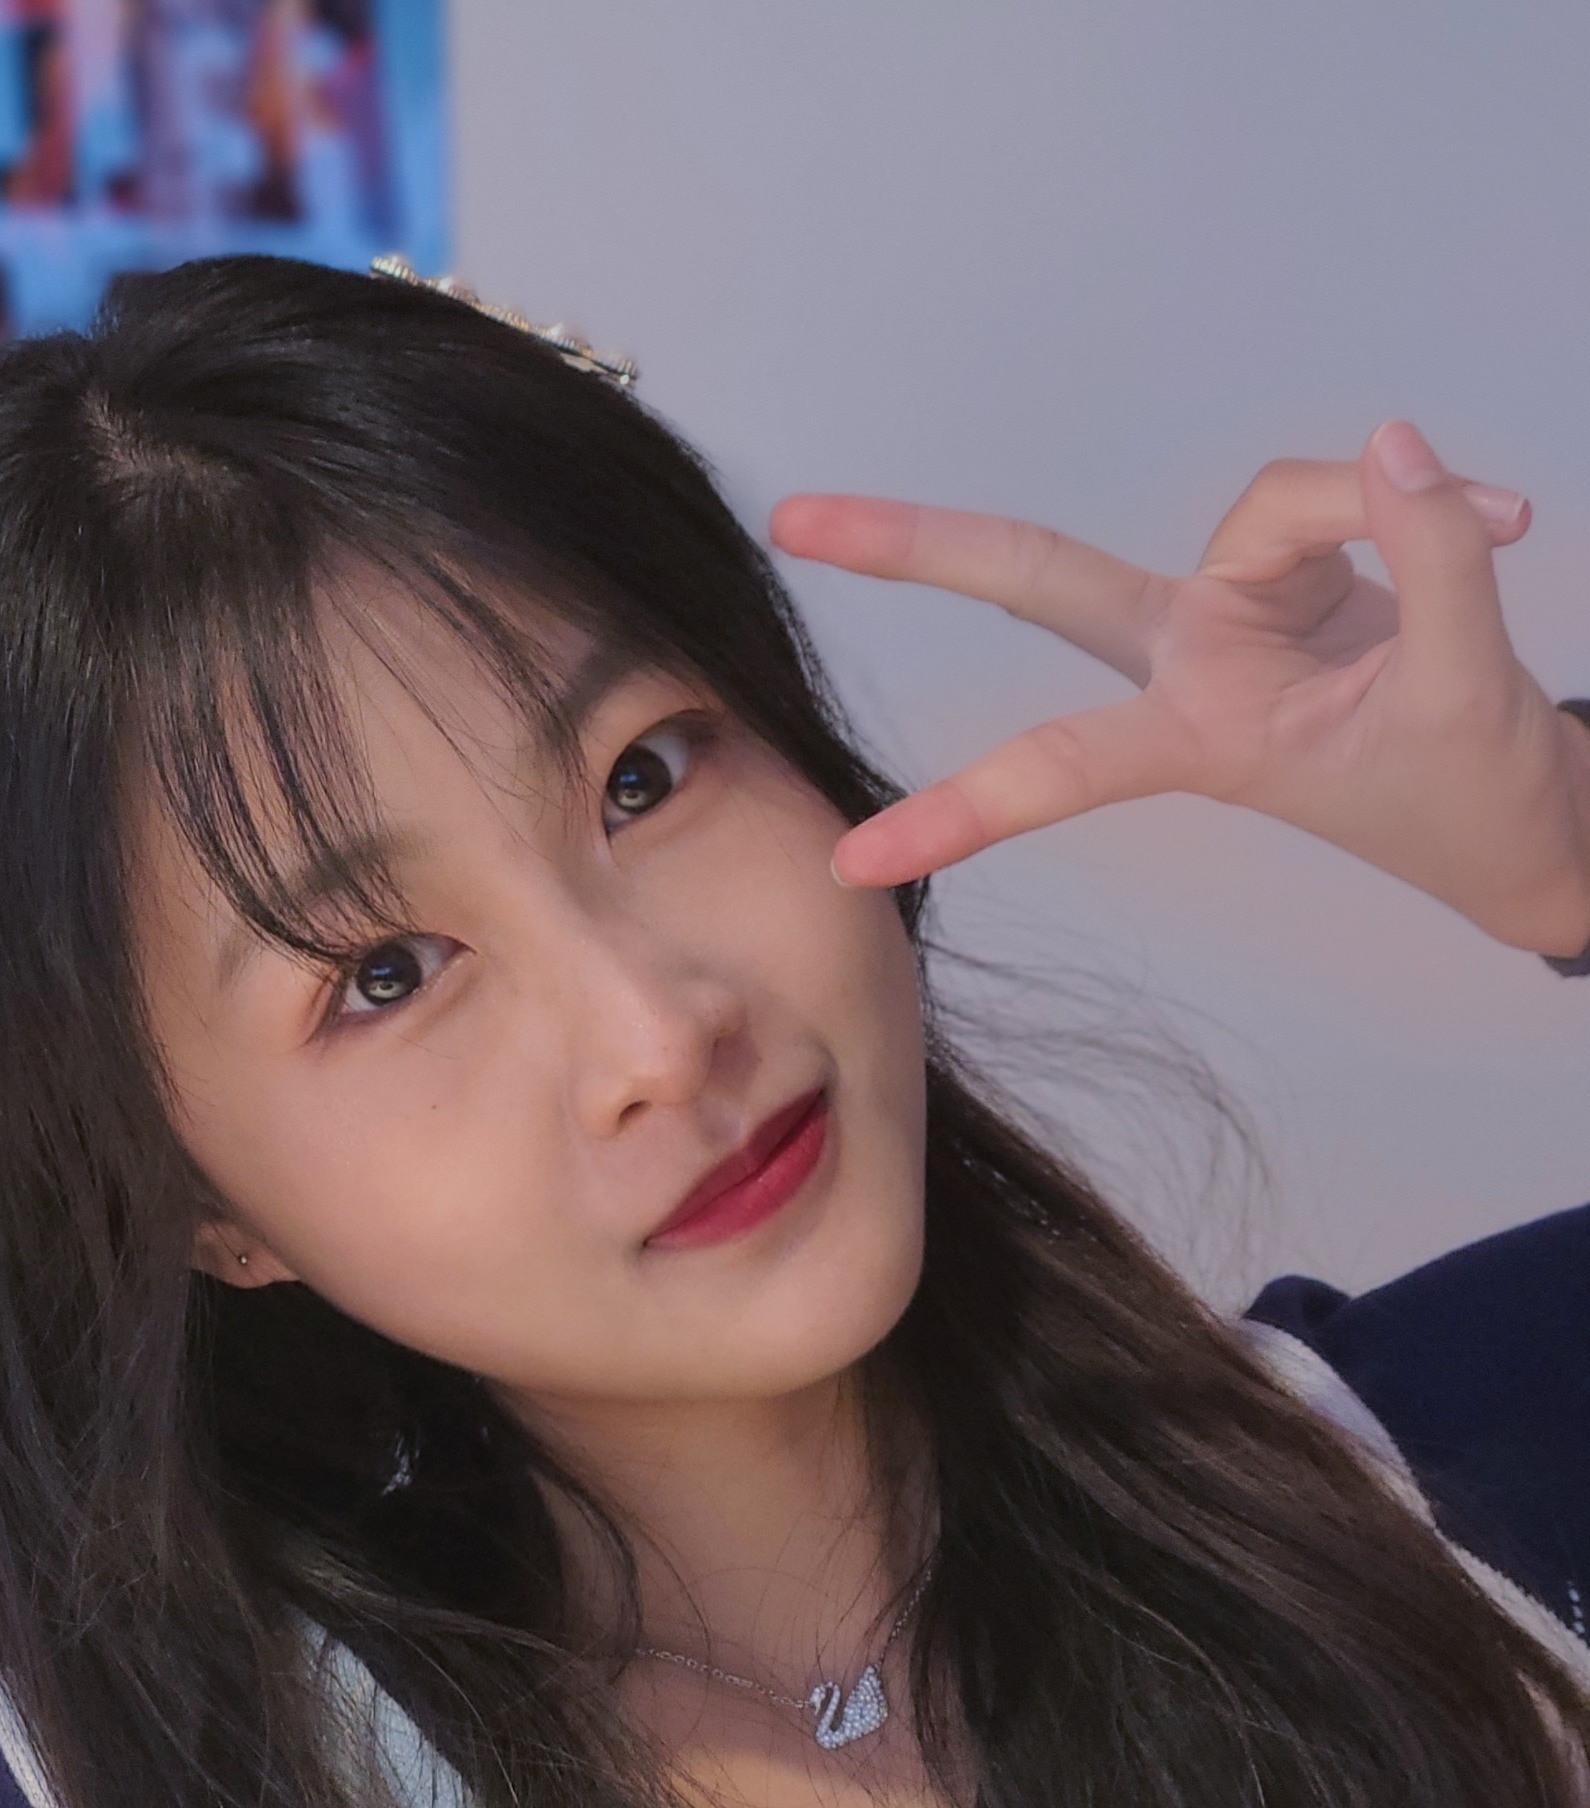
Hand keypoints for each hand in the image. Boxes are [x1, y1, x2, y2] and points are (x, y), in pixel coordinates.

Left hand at [771, 422, 1589, 956]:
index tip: (850, 860)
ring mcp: (1239, 616)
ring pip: (1266, 504)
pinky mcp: (1297, 578)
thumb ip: (1432, 561)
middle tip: (793, 519)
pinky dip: (1421, 501)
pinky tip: (1504, 516)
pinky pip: (1339, 496)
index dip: (957, 808)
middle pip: (1041, 581)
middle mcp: (1194, 664)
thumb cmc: (1472, 798)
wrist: (1530, 821)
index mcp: (1202, 734)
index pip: (1056, 761)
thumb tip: (1396, 444)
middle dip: (922, 546)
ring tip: (1501, 524)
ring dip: (1375, 508)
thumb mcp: (1464, 696)